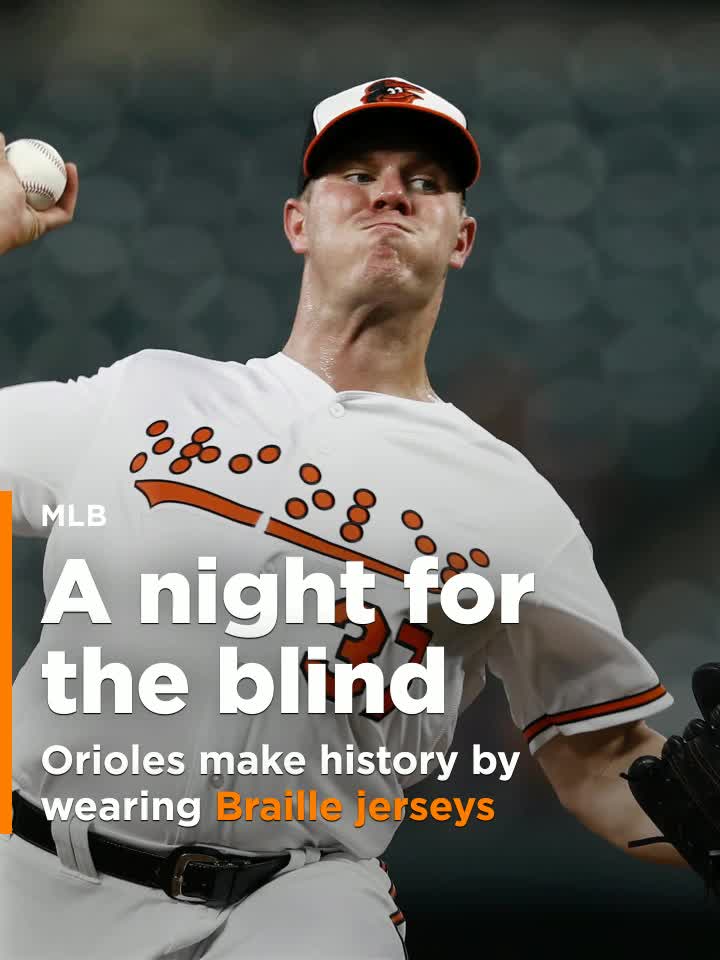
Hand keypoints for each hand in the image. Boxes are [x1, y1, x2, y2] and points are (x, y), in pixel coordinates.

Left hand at [0, 131, 78, 254]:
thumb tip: (1, 134)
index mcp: (9, 195)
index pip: (26, 180)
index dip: (38, 167)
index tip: (44, 152)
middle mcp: (20, 209)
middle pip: (43, 191)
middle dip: (56, 176)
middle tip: (59, 159)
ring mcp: (32, 219)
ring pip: (55, 202)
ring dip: (67, 184)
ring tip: (69, 165)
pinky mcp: (43, 226)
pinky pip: (61, 210)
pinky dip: (70, 193)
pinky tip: (71, 174)